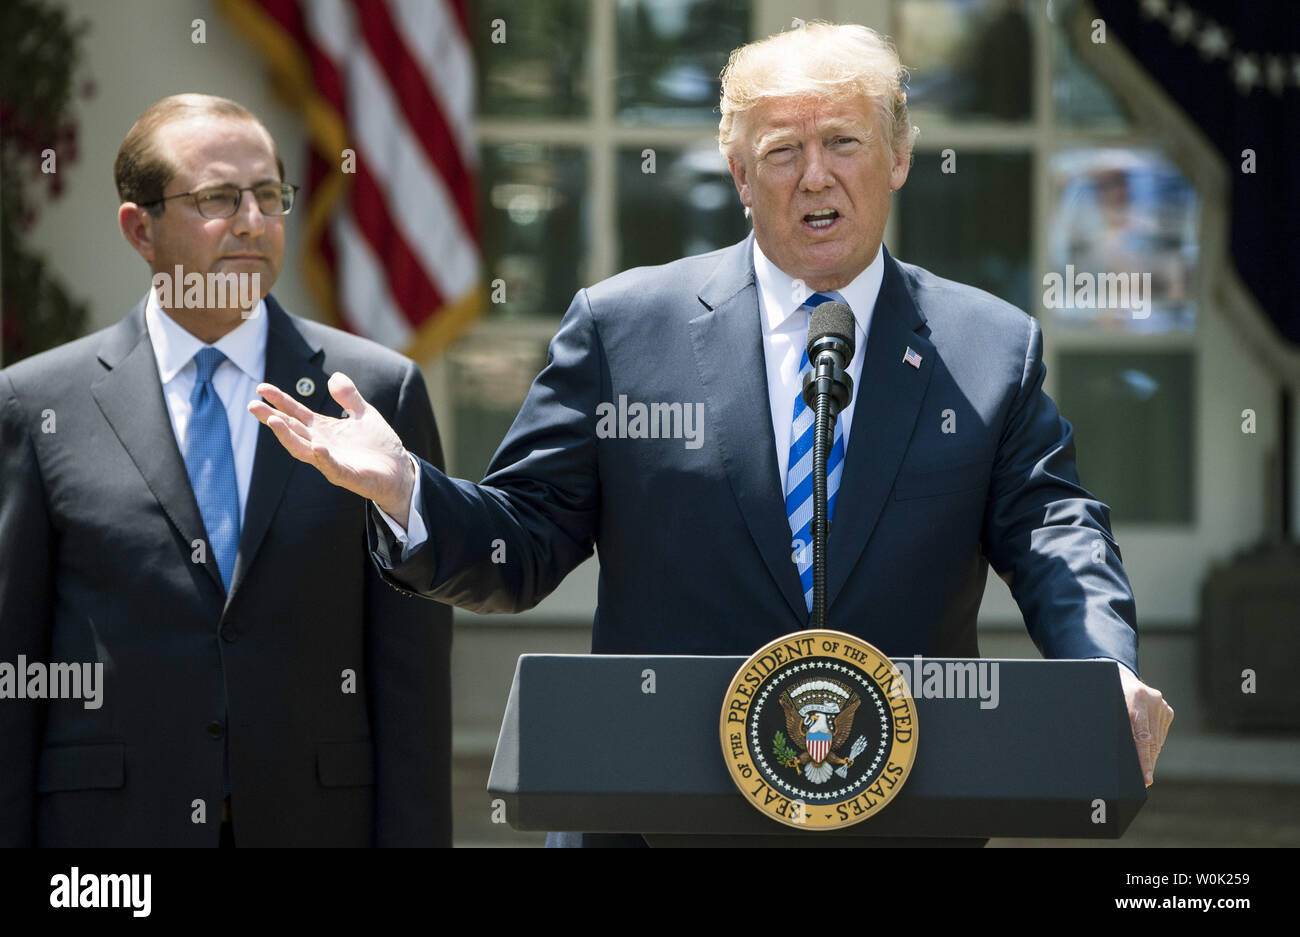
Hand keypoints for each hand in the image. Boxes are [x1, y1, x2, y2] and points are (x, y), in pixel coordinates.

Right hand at [248, 372, 416, 527]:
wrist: (399, 471)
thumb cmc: (378, 445)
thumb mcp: (364, 414)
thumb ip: (349, 397)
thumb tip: (334, 376)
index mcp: (324, 429)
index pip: (296, 413)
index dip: (280, 400)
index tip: (262, 388)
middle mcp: (321, 444)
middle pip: (292, 429)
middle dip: (272, 418)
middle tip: (252, 405)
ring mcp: (331, 460)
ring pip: (303, 449)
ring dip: (287, 436)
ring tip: (274, 420)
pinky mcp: (346, 475)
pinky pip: (332, 467)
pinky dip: (323, 457)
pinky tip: (317, 446)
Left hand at [1118, 665, 1173, 787]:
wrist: (1119, 676)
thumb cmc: (1107, 696)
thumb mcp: (1107, 709)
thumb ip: (1116, 727)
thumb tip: (1118, 755)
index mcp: (1136, 699)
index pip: (1142, 737)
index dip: (1144, 760)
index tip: (1146, 777)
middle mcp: (1153, 701)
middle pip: (1152, 741)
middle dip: (1147, 762)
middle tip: (1144, 780)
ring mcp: (1162, 705)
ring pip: (1158, 740)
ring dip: (1151, 755)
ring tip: (1144, 769)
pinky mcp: (1167, 710)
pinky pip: (1160, 734)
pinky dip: (1153, 744)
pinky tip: (1147, 751)